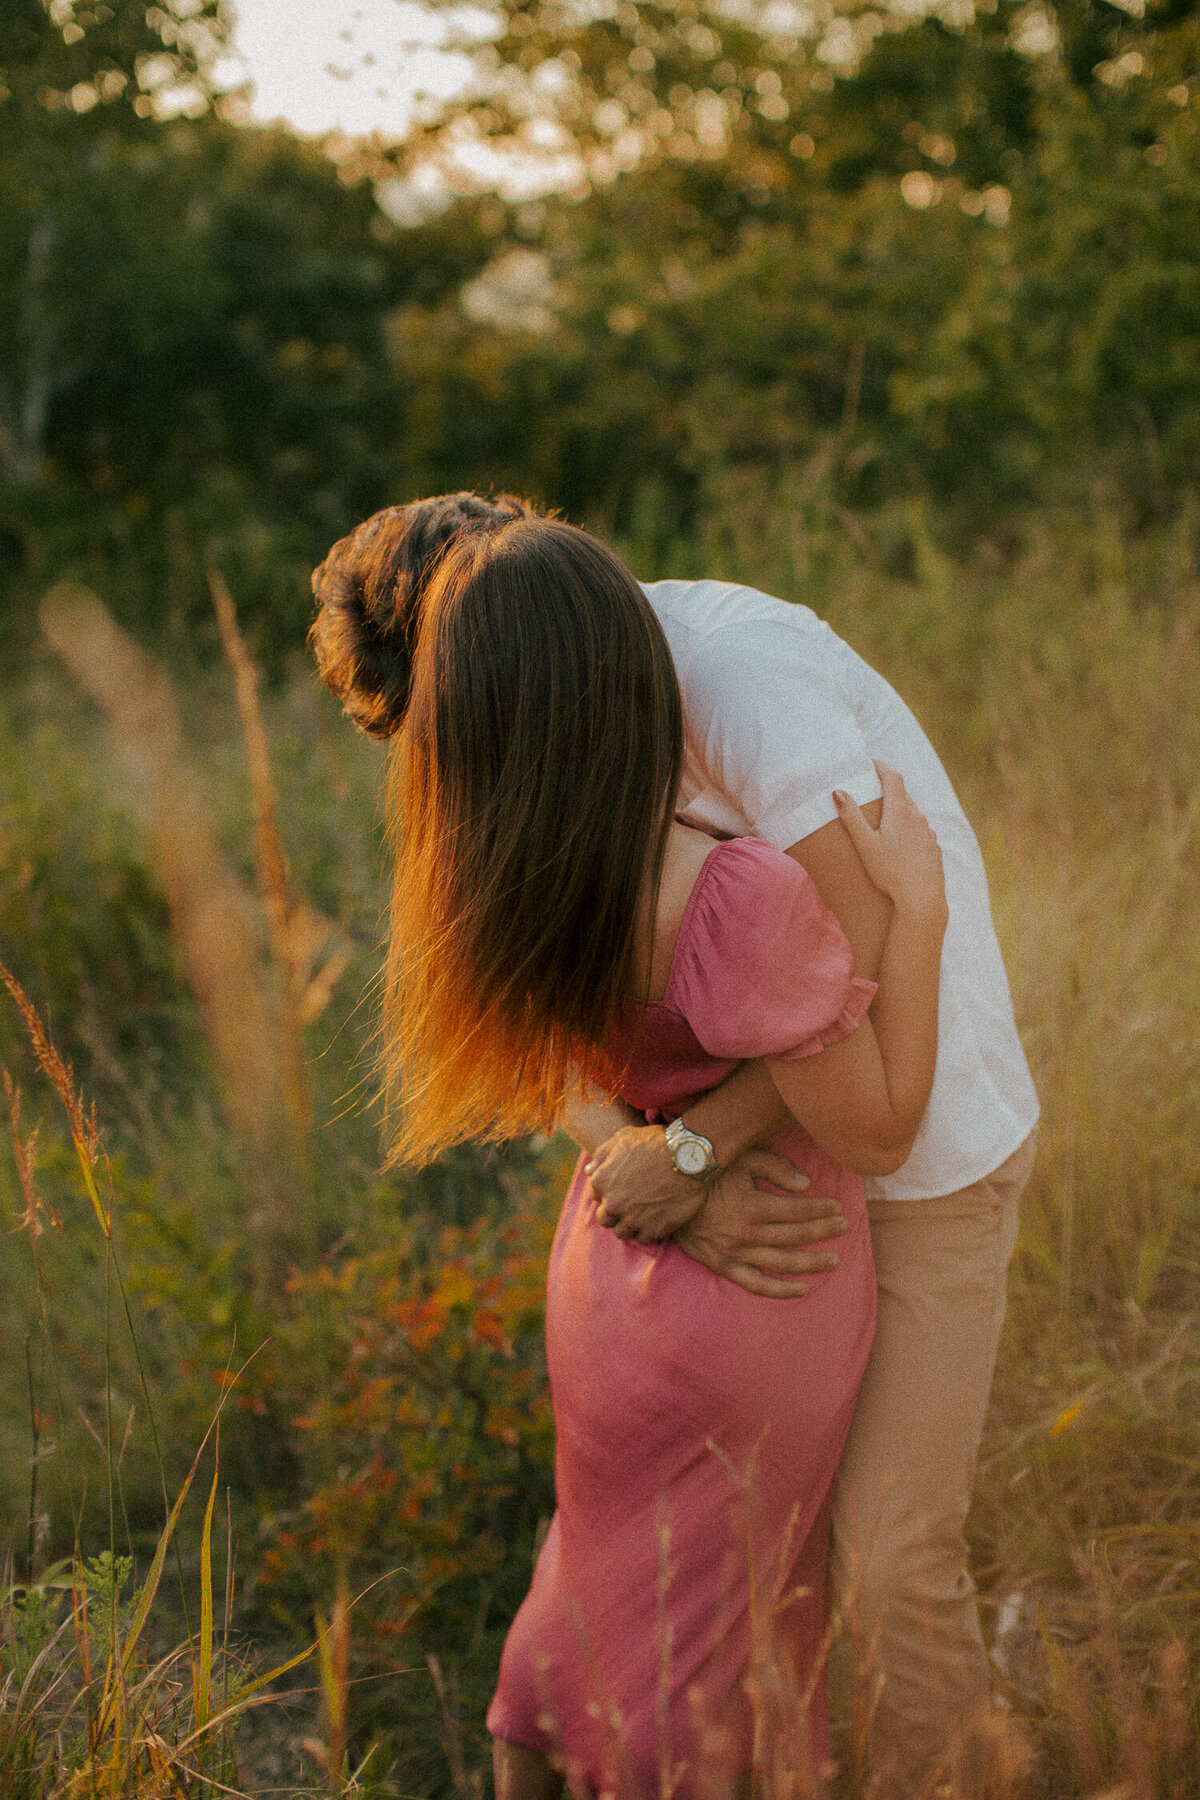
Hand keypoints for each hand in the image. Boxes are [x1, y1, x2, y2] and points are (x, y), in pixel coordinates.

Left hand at [586, 1123, 707, 1242]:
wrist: (689, 1156)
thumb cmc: (656, 1142)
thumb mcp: (624, 1137)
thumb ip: (602, 1154)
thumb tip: (589, 1171)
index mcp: (602, 1181)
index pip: (596, 1196)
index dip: (609, 1191)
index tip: (623, 1188)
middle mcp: (613, 1204)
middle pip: (605, 1219)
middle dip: (615, 1212)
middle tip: (632, 1203)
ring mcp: (632, 1220)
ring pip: (622, 1232)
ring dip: (630, 1224)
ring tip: (644, 1214)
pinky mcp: (653, 1230)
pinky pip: (644, 1239)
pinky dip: (649, 1231)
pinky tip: (657, 1219)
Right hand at [675, 1150, 848, 1297]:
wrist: (665, 1193)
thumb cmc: (709, 1172)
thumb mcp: (741, 1159)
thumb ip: (775, 1168)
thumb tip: (806, 1185)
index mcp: (752, 1206)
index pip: (798, 1211)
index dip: (821, 1209)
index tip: (838, 1207)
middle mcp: (746, 1234)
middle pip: (796, 1236)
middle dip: (824, 1231)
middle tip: (845, 1227)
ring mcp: (735, 1253)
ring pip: (782, 1263)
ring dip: (812, 1263)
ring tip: (834, 1260)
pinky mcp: (723, 1266)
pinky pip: (756, 1284)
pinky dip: (781, 1290)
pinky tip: (802, 1289)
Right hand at [834, 763, 946, 925]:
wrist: (921, 898)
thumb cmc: (889, 872)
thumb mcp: (865, 844)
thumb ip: (851, 816)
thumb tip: (838, 791)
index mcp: (900, 812)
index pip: (893, 778)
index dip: (881, 766)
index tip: (871, 762)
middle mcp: (918, 818)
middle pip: (903, 795)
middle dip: (889, 790)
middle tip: (873, 791)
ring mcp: (929, 834)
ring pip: (913, 814)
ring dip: (900, 811)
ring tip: (885, 821)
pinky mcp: (934, 849)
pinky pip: (921, 832)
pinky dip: (910, 830)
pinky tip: (901, 845)